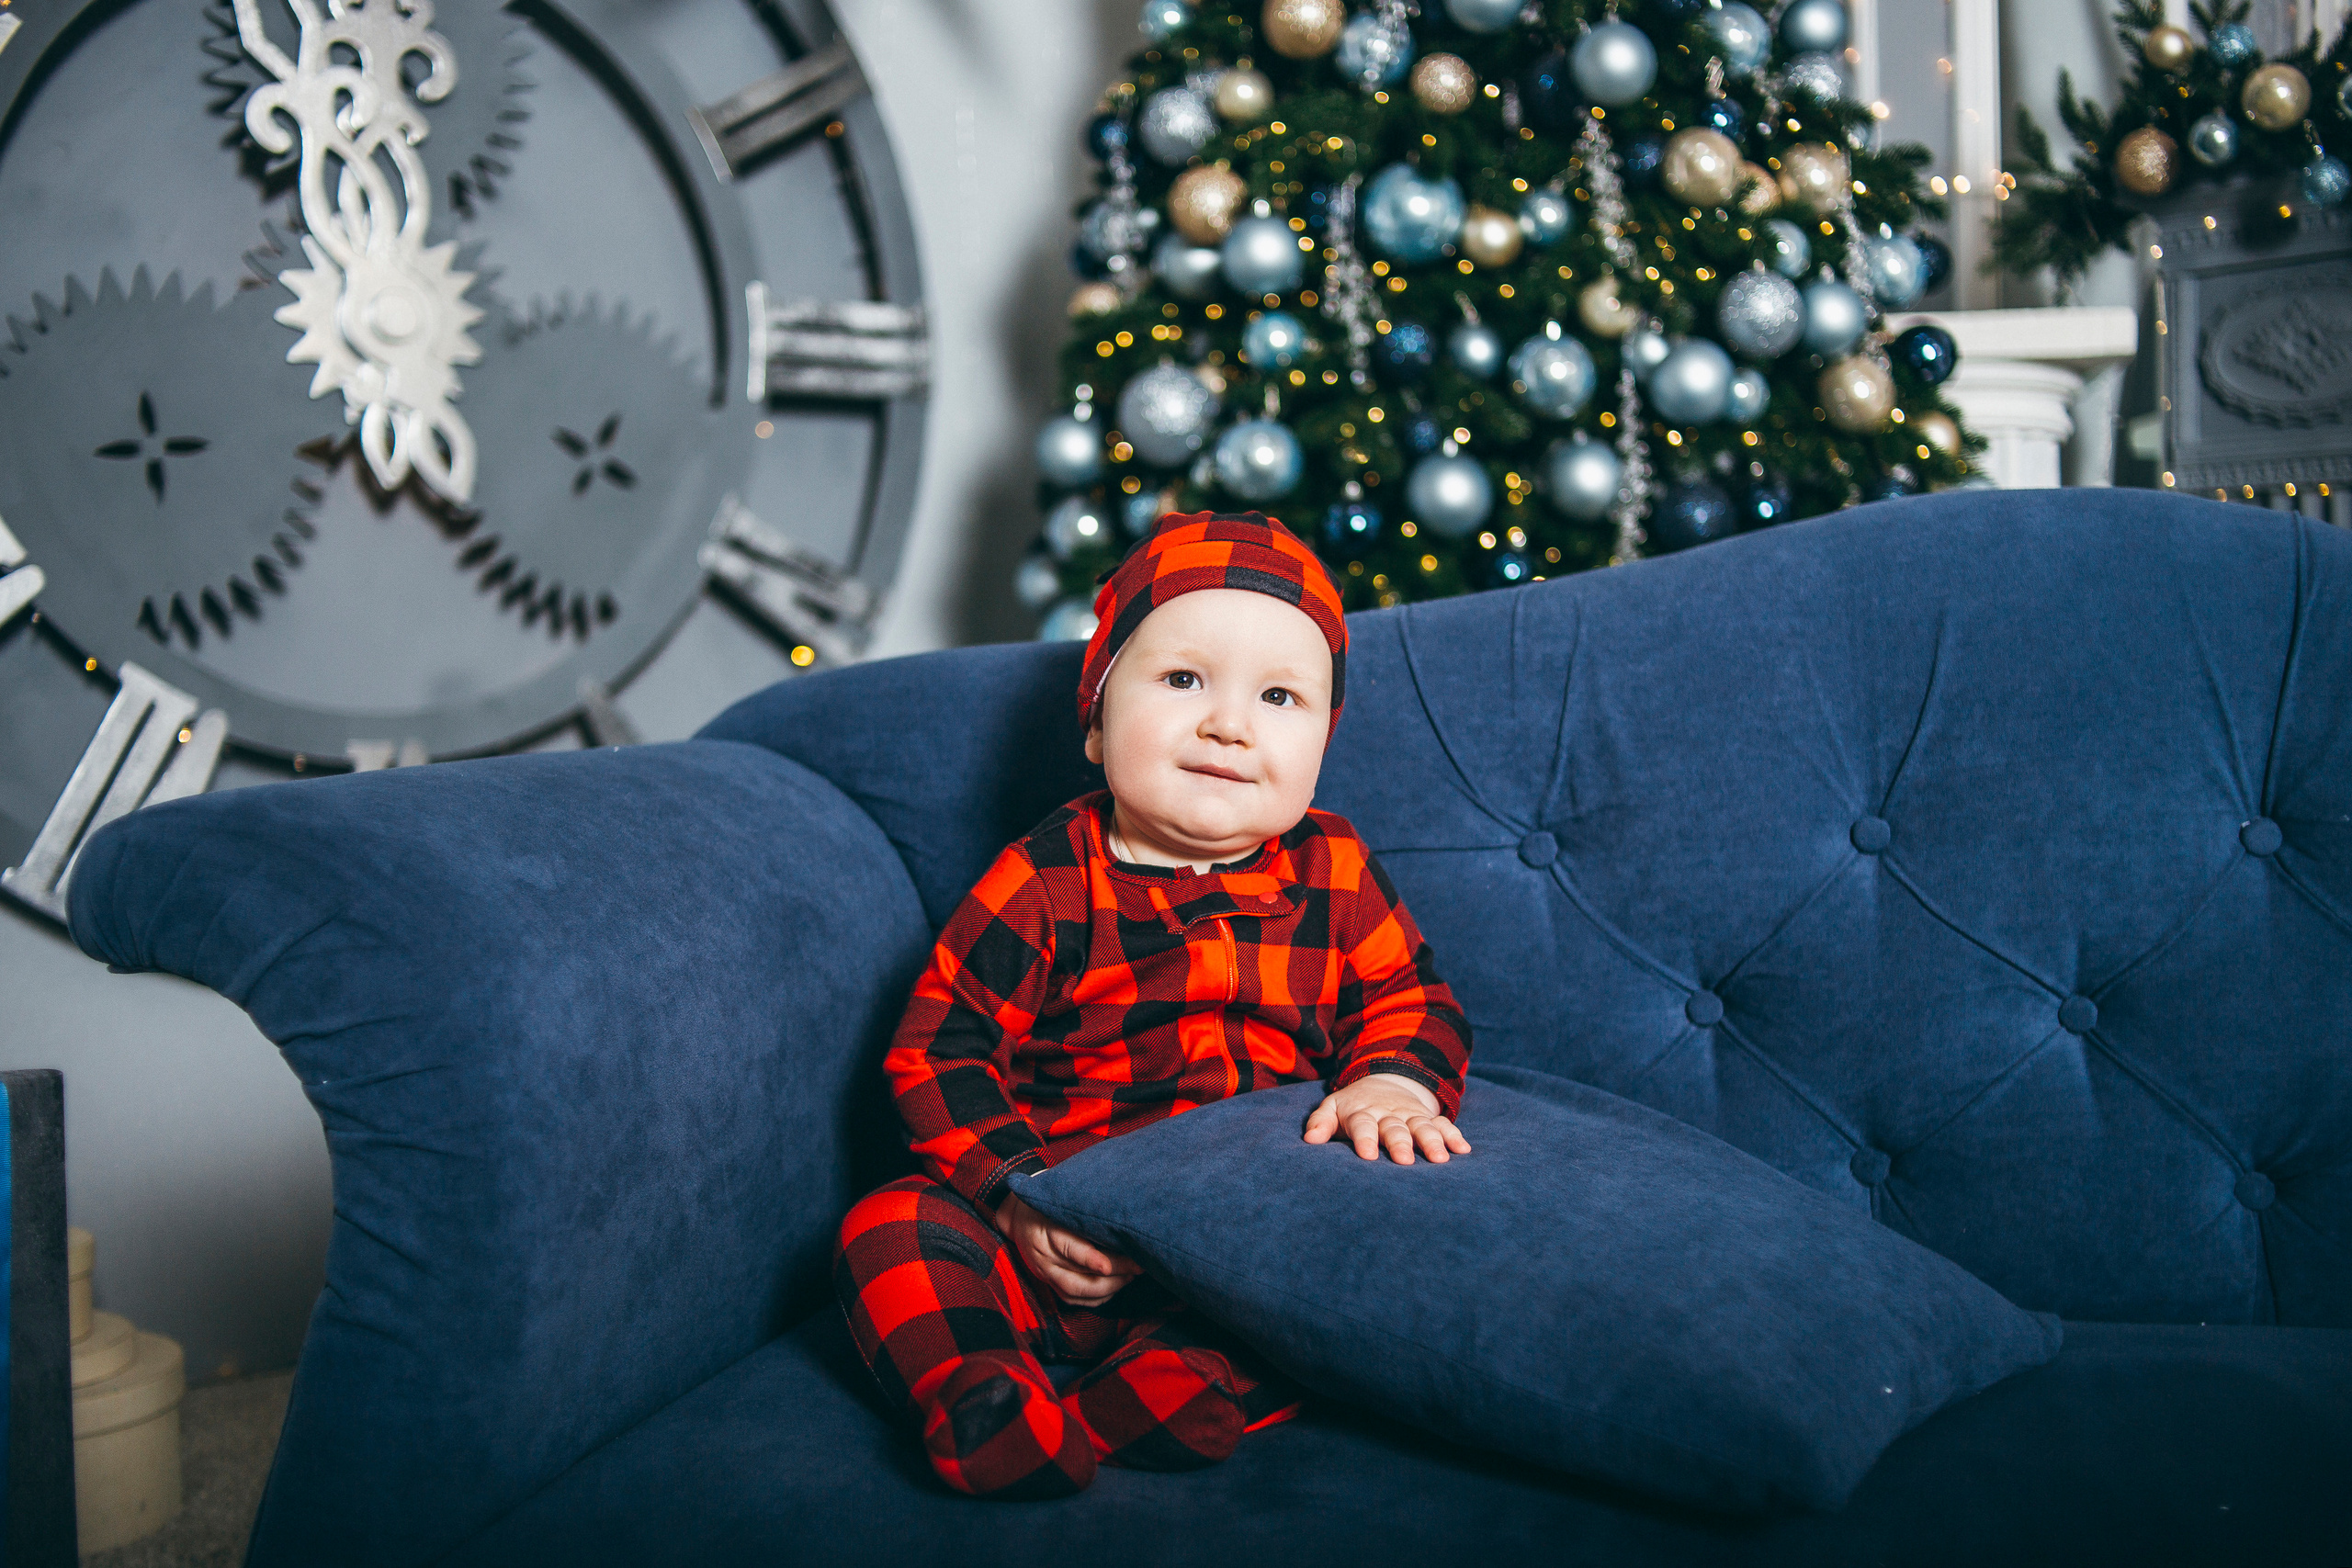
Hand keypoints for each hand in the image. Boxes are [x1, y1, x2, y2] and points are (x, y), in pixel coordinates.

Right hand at [994, 1193, 1142, 1307]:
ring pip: (1074, 1291)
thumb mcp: (1061, 1195)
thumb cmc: (1048, 1200)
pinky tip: (1114, 1289)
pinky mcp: (1047, 1281)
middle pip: (1077, 1274)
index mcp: (1046, 1229)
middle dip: (1111, 1276)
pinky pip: (1070, 1298)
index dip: (1091, 1259)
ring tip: (1130, 1277)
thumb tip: (1120, 1212)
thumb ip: (1085, 1205)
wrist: (1017, 1214)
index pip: (1069, 1248)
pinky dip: (1094, 1298)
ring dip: (1106, 1289)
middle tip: (1138, 1267)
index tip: (1109, 1265)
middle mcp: (1043, 1255)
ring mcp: (1044, 1271)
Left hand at [1303, 1075, 1471, 1164]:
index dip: (1365, 1140)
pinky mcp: (1427, 1117)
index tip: (1367, 1156)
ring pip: (1422, 1127)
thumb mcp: (1332, 1108)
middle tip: (1405, 1161)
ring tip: (1440, 1160)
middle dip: (1401, 1143)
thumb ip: (1320, 1123)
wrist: (1382, 1082)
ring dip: (1431, 1141)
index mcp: (1362, 1113)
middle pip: (1395, 1128)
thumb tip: (1309, 1140)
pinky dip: (1454, 1135)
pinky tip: (1464, 1150)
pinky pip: (1442, 1124)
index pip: (1363, 1125)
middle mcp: (1388, 1114)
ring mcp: (1410, 1115)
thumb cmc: (1351, 1107)